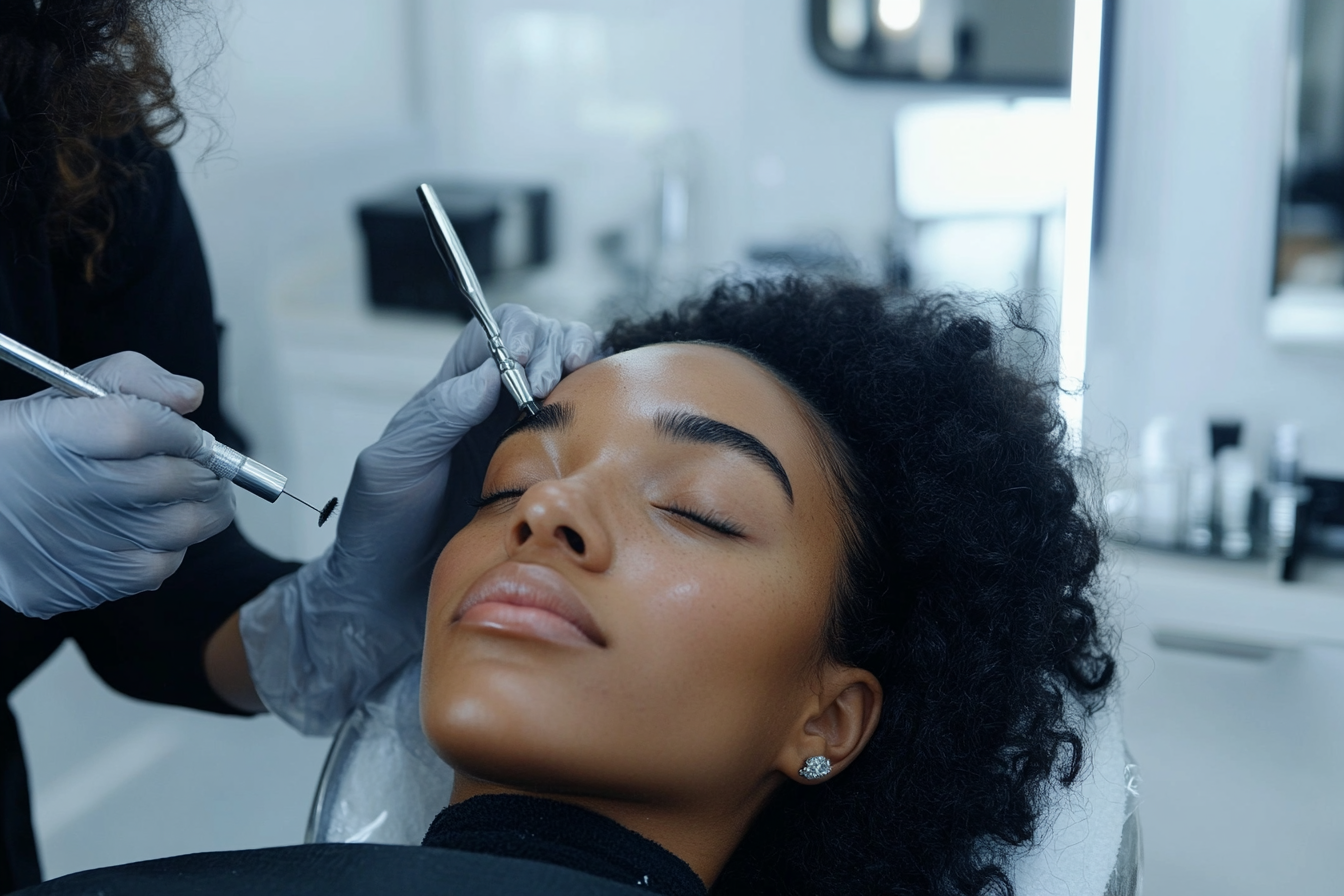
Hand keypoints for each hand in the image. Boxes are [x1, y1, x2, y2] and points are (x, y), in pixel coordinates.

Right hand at [0, 352, 234, 617]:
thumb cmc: (34, 443)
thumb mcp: (70, 391)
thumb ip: (134, 377)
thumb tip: (190, 395)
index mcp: (52, 433)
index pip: (138, 427)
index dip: (181, 432)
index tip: (195, 437)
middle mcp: (60, 492)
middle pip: (170, 482)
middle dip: (205, 472)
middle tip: (207, 468)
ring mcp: (70, 544)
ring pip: (179, 528)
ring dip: (200, 510)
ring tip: (190, 496)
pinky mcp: (78, 584)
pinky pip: (157, 569)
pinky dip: (170, 548)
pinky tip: (152, 531)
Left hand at [239, 306, 596, 734]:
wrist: (389, 596)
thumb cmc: (380, 529)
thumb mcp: (390, 467)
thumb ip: (435, 417)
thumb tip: (487, 377)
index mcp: (454, 395)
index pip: (495, 333)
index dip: (519, 334)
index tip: (524, 365)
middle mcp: (495, 411)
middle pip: (543, 344)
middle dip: (558, 345)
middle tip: (550, 385)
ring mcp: (528, 443)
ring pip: (572, 383)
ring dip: (586, 372)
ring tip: (581, 393)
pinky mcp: (552, 479)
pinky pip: (587, 436)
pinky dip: (602, 419)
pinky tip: (600, 435)